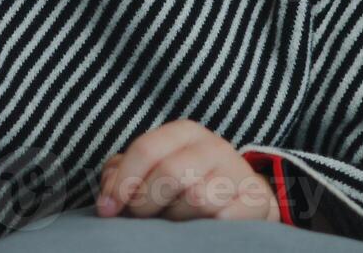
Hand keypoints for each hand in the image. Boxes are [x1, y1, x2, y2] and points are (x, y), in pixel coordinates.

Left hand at [95, 119, 280, 222]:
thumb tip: (107, 198)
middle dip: (146, 203)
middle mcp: (214, 146)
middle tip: (140, 218)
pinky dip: (205, 228)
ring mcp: (238, 172)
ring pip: (198, 198)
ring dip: (176, 218)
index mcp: (185, 133)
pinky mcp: (256, 200)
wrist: (241, 198)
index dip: (122, 182)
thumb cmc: (186, 184)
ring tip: (173, 220)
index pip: (146, 149)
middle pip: (170, 173)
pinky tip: (199, 229)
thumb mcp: (152, 170)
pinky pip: (224, 217)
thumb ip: (122, 175)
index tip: (108, 209)